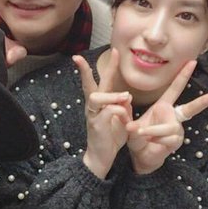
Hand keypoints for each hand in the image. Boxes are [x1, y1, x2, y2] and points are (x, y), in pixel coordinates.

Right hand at [74, 49, 132, 177]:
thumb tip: (126, 96)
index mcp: (100, 104)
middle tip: (81, 58)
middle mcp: (93, 107)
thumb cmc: (111, 138)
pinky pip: (106, 112)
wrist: (102, 158)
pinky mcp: (96, 126)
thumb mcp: (122, 119)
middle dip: (86, 70)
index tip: (114, 50)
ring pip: (96, 97)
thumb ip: (123, 106)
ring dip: (112, 95)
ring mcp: (92, 116)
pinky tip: (125, 115)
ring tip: (124, 97)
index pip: (101, 81)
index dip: (108, 66)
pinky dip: (118, 111)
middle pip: (89, 85)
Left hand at [125, 60, 207, 174]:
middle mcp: (173, 116)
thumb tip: (121, 104)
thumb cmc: (137, 138)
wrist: (140, 157)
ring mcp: (176, 129)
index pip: (174, 88)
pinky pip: (167, 138)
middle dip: (205, 101)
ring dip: (152, 131)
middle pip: (191, 107)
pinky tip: (150, 142)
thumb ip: (126, 115)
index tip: (192, 62)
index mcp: (163, 106)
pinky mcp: (176, 141)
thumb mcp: (129, 124)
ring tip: (140, 133)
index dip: (183, 75)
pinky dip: (154, 139)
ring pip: (168, 127)